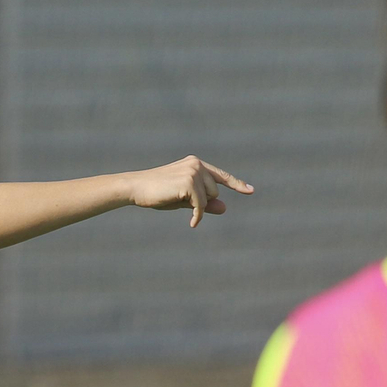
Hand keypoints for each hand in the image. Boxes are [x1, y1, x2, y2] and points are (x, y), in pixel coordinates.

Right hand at [126, 155, 252, 227]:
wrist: (136, 188)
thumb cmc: (157, 193)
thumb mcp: (184, 199)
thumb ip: (204, 202)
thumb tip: (224, 207)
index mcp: (195, 164)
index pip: (220, 175)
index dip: (237, 184)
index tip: (250, 191)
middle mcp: (196, 164)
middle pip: (215, 191)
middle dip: (202, 202)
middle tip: (179, 201)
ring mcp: (193, 171)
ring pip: (209, 198)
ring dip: (197, 207)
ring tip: (175, 202)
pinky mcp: (189, 182)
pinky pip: (201, 205)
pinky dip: (198, 216)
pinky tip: (192, 223)